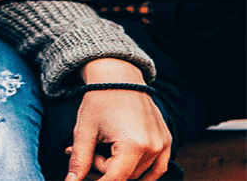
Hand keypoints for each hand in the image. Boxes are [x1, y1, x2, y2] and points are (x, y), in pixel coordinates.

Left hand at [66, 60, 170, 180]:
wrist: (118, 76)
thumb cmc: (99, 101)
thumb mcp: (84, 132)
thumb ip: (79, 161)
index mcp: (133, 146)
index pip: (114, 179)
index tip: (84, 178)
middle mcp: (153, 148)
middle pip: (125, 176)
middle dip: (103, 167)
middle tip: (89, 150)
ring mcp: (163, 145)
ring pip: (139, 174)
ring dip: (119, 167)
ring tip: (103, 146)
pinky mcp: (167, 141)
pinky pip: (157, 168)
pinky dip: (141, 170)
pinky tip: (123, 160)